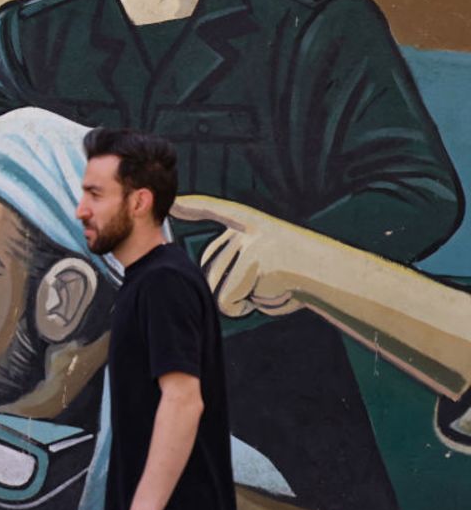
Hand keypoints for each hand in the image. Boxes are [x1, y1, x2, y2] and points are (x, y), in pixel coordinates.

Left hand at [169, 195, 307, 317]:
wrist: (335, 277)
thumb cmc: (301, 276)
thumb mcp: (269, 261)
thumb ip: (240, 264)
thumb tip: (213, 288)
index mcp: (251, 222)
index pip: (215, 209)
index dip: (192, 206)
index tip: (173, 202)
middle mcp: (245, 229)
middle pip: (209, 269)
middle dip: (229, 289)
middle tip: (265, 285)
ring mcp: (248, 244)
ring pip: (215, 288)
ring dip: (240, 299)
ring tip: (270, 288)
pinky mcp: (251, 263)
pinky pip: (227, 301)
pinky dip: (245, 308)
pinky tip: (271, 296)